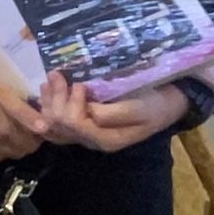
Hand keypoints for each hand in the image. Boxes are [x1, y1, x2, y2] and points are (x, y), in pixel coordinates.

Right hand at [0, 71, 46, 161]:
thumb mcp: (2, 92)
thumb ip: (24, 112)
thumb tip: (46, 128)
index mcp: (3, 130)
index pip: (30, 143)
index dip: (37, 135)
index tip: (37, 124)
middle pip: (16, 152)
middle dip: (25, 142)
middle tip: (23, 127)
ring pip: (0, 157)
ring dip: (7, 148)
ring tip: (6, 132)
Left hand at [35, 73, 187, 152]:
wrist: (167, 104)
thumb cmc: (155, 104)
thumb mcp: (139, 109)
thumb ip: (112, 113)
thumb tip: (88, 110)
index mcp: (106, 139)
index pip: (75, 125)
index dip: (72, 104)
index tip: (81, 84)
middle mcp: (92, 140)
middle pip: (60, 125)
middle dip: (55, 99)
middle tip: (57, 74)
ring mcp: (86, 133)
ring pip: (54, 123)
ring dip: (49, 100)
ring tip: (50, 78)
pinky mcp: (83, 123)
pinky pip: (57, 119)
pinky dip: (49, 103)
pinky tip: (46, 88)